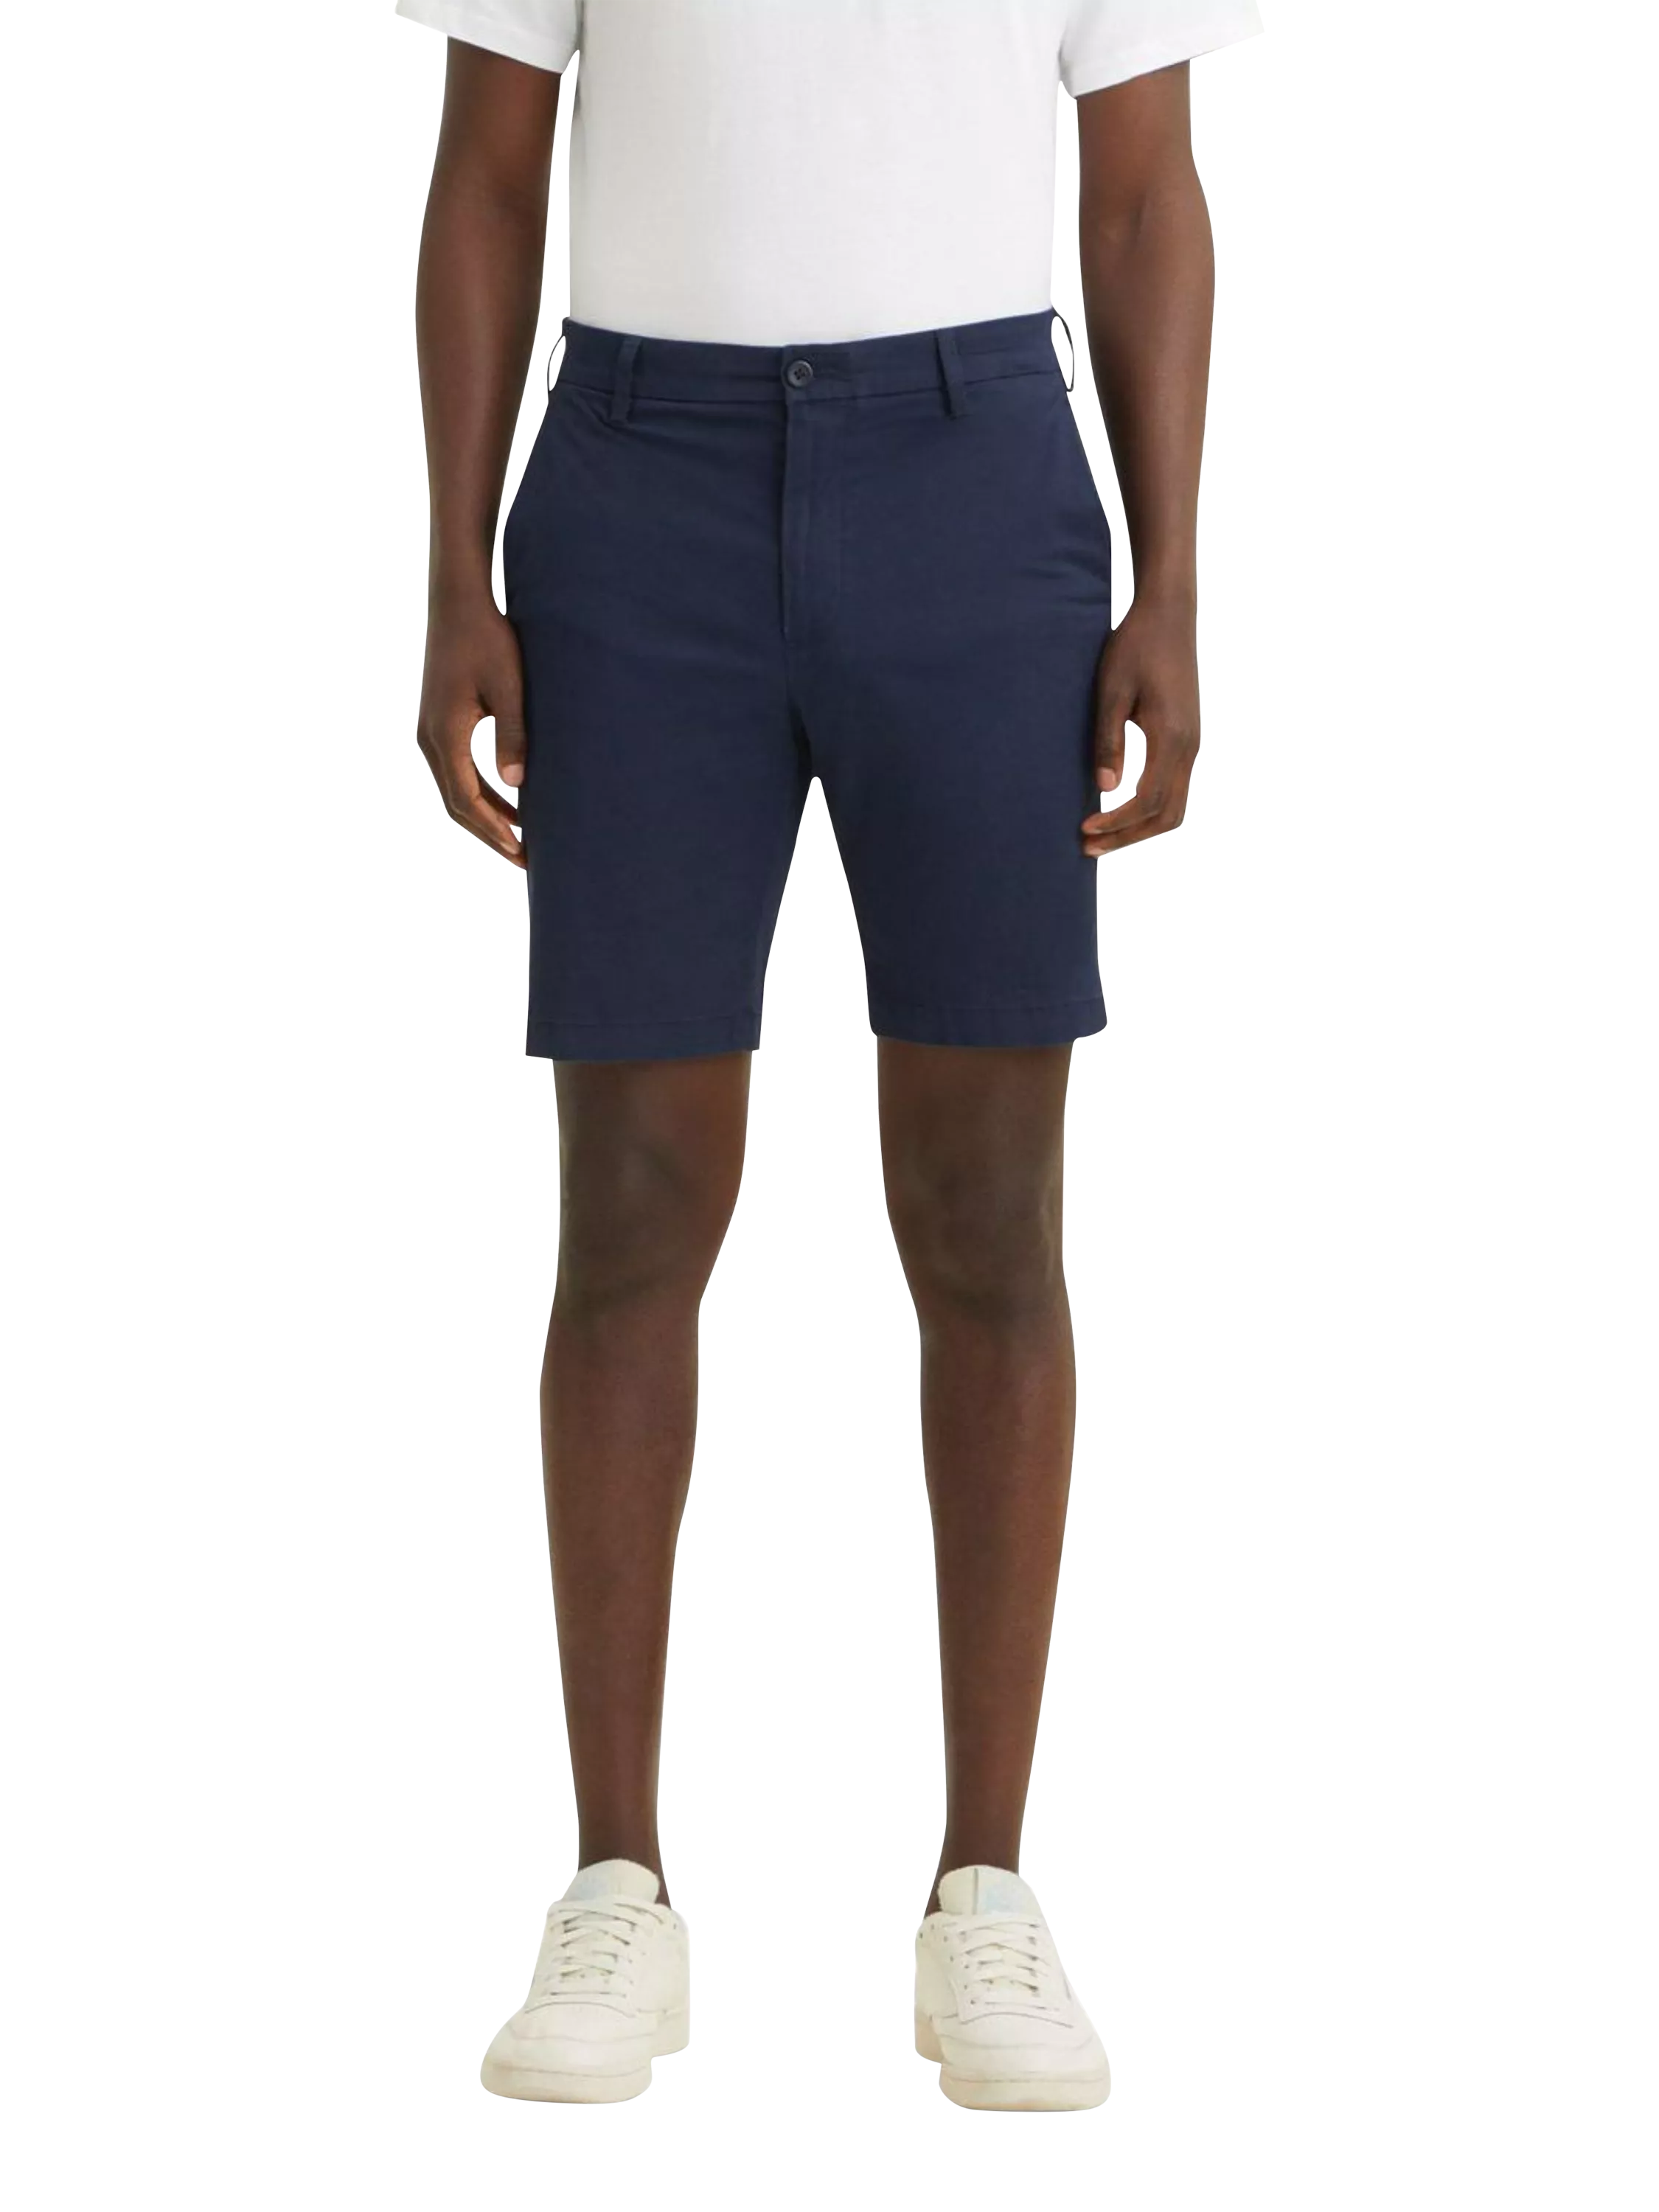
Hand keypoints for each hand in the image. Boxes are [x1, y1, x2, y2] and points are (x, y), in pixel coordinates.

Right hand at [416, 591, 528, 867]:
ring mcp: (430, 732)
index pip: (466, 800)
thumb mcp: (509, 687)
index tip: (522, 853)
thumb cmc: (487, 638)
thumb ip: (513, 735)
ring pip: (455, 790)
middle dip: (490, 835)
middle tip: (525, 861)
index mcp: (444, 735)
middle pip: (456, 805)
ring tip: (520, 840)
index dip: (495, 831)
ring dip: (486, 816)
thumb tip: (517, 786)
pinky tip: (510, 801)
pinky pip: (457, 771)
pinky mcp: (439, 723)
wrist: (457, 601)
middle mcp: (429, 739)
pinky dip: (481, 793)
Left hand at [1082, 595, 1200, 856]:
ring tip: (1102, 834)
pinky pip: (1173, 787)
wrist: (1168, 614)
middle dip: (1128, 837)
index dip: (1116, 823)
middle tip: (1088, 846)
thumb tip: (1104, 789)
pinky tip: (1119, 807)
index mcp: (1172, 737)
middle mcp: (1189, 746)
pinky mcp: (1187, 738)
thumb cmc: (1135, 646)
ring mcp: (1192, 744)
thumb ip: (1108, 740)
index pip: (1147, 801)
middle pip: (1167, 815)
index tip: (1084, 829)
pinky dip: (1148, 808)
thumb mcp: (1111, 690)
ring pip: (1174, 806)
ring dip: (1139, 826)